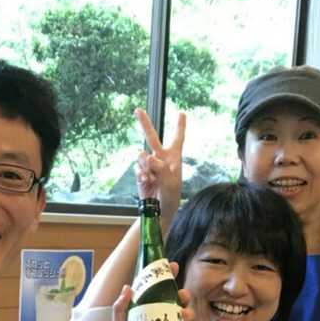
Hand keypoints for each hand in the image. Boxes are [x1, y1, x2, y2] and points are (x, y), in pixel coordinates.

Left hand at [103, 279, 194, 320]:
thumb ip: (120, 311)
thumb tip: (128, 287)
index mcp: (145, 313)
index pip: (157, 291)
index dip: (166, 277)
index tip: (173, 266)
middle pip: (176, 302)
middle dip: (183, 296)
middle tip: (182, 298)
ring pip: (185, 318)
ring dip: (189, 313)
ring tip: (185, 317)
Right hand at [134, 108, 185, 228]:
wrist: (160, 210)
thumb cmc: (171, 195)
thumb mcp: (171, 182)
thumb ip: (160, 167)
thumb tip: (147, 156)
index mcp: (174, 158)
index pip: (178, 139)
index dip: (180, 126)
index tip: (182, 113)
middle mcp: (161, 158)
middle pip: (152, 137)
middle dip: (144, 123)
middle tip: (137, 110)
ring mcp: (149, 165)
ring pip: (142, 156)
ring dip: (146, 166)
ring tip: (152, 178)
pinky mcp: (140, 173)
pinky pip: (137, 169)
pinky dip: (141, 176)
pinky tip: (147, 183)